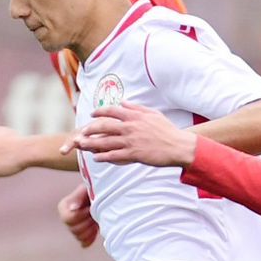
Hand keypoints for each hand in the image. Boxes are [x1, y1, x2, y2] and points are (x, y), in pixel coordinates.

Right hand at [58, 184, 97, 247]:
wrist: (106, 195)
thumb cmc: (97, 189)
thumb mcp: (88, 189)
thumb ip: (79, 197)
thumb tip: (72, 209)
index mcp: (64, 206)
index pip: (67, 219)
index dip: (81, 216)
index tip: (90, 209)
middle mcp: (66, 218)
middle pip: (73, 230)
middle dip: (87, 223)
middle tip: (96, 215)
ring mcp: (74, 228)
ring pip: (79, 237)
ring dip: (91, 230)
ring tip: (97, 220)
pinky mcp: (83, 235)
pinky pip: (84, 243)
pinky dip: (91, 238)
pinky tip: (96, 229)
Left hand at [77, 102, 195, 167]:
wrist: (178, 146)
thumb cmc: (167, 130)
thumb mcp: (153, 114)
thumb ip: (136, 108)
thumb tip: (123, 102)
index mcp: (135, 116)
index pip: (112, 111)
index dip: (99, 112)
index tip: (92, 114)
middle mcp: (130, 127)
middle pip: (104, 126)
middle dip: (90, 128)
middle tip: (82, 131)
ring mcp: (131, 141)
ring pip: (106, 141)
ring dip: (91, 143)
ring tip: (81, 145)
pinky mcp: (134, 154)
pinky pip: (114, 155)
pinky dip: (103, 156)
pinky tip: (95, 158)